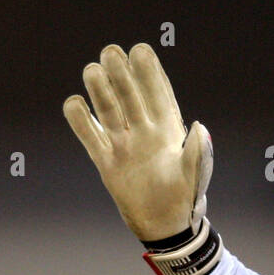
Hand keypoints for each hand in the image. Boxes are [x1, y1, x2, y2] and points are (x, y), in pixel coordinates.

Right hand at [63, 43, 211, 245]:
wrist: (165, 224)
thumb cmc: (186, 196)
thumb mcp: (196, 174)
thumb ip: (198, 152)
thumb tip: (200, 127)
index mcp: (169, 129)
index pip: (158, 94)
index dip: (150, 73)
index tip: (140, 50)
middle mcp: (144, 131)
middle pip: (130, 97)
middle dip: (121, 74)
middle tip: (110, 51)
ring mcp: (124, 144)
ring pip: (109, 111)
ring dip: (100, 91)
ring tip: (92, 70)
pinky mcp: (107, 161)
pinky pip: (90, 138)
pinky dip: (80, 121)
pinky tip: (73, 103)